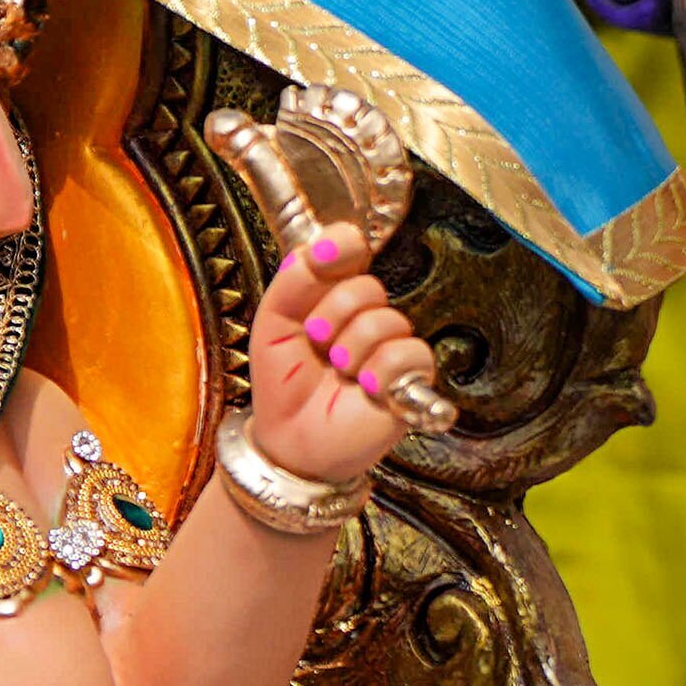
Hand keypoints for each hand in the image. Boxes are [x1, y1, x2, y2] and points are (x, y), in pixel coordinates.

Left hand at [247, 231, 426, 489]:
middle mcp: (366, 313)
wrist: (291, 441)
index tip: (323, 258)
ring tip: (338, 371)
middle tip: (316, 342)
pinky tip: (364, 386)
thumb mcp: (273, 323)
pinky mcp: (412, 376)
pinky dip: (380, 371)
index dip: (341, 246)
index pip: (351, 247)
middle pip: (367, 285)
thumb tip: (323, 245)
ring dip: (351, 350)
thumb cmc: (284, 383)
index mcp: (332, 292)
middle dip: (333, 315)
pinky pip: (408, 352)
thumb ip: (294, 279)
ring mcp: (391, 344)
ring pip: (385, 320)